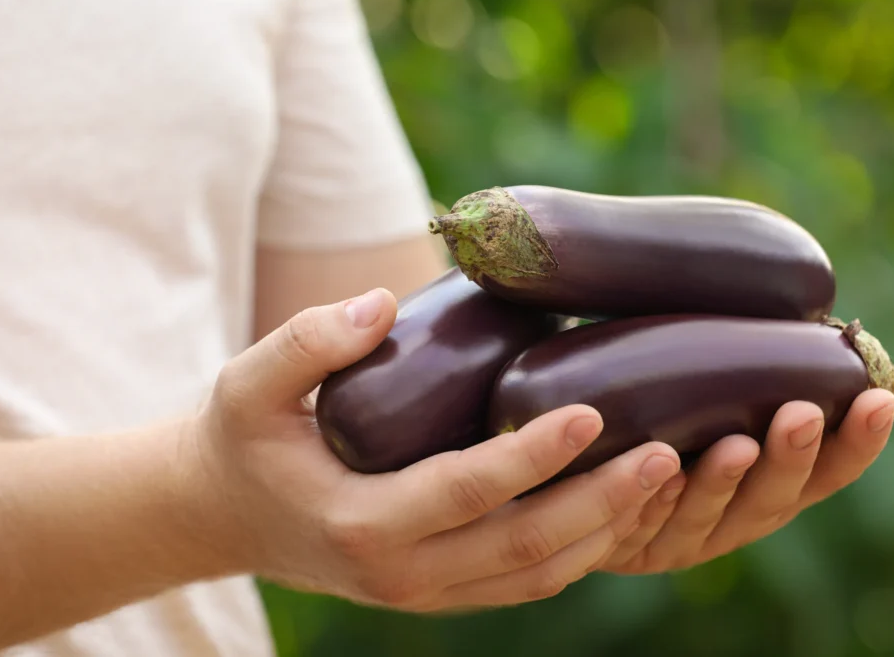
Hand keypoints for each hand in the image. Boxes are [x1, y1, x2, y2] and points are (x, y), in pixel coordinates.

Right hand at [190, 288, 681, 609]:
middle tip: (666, 452)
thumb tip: (385, 301)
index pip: (464, 491)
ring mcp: (426, 593)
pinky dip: (582, 550)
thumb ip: (308, 340)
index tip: (592, 410)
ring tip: (667, 478)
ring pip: (536, 575)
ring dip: (607, 532)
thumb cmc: (244, 439)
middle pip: (522, 547)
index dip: (531, 455)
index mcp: (358, 524)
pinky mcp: (443, 589)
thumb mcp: (248, 383)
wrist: (226, 516)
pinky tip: (622, 505)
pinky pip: (525, 581)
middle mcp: (400, 574)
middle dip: (602, 503)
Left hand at [600, 389, 893, 573]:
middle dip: (790, 459)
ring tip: (735, 446)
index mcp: (766, 489)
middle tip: (801, 414)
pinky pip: (637, 527)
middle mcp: (730, 520)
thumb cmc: (659, 411)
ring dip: (722, 482)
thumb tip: (799, 301)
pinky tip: (659, 475)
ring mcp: (675, 539)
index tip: (877, 399)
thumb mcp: (705, 389)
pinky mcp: (621, 546)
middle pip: (771, 502)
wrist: (582, 467)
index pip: (824, 474)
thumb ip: (749, 366)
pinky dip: (652, 501)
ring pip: (706, 519)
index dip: (855, 445)